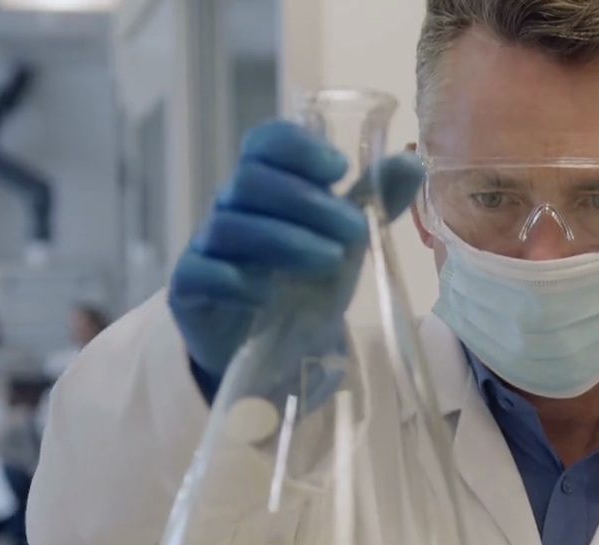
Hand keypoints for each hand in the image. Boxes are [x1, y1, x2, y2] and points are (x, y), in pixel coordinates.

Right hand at [168, 120, 425, 380]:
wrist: (276, 348)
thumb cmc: (306, 281)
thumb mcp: (345, 240)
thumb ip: (373, 201)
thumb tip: (410, 162)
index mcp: (266, 185)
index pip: (265, 142)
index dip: (298, 146)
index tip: (339, 169)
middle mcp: (230, 207)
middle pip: (249, 179)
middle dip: (308, 203)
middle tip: (353, 232)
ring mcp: (205, 247)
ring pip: (229, 225)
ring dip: (286, 241)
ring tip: (329, 262)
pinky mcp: (188, 290)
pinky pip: (200, 273)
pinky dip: (239, 281)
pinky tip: (272, 296)